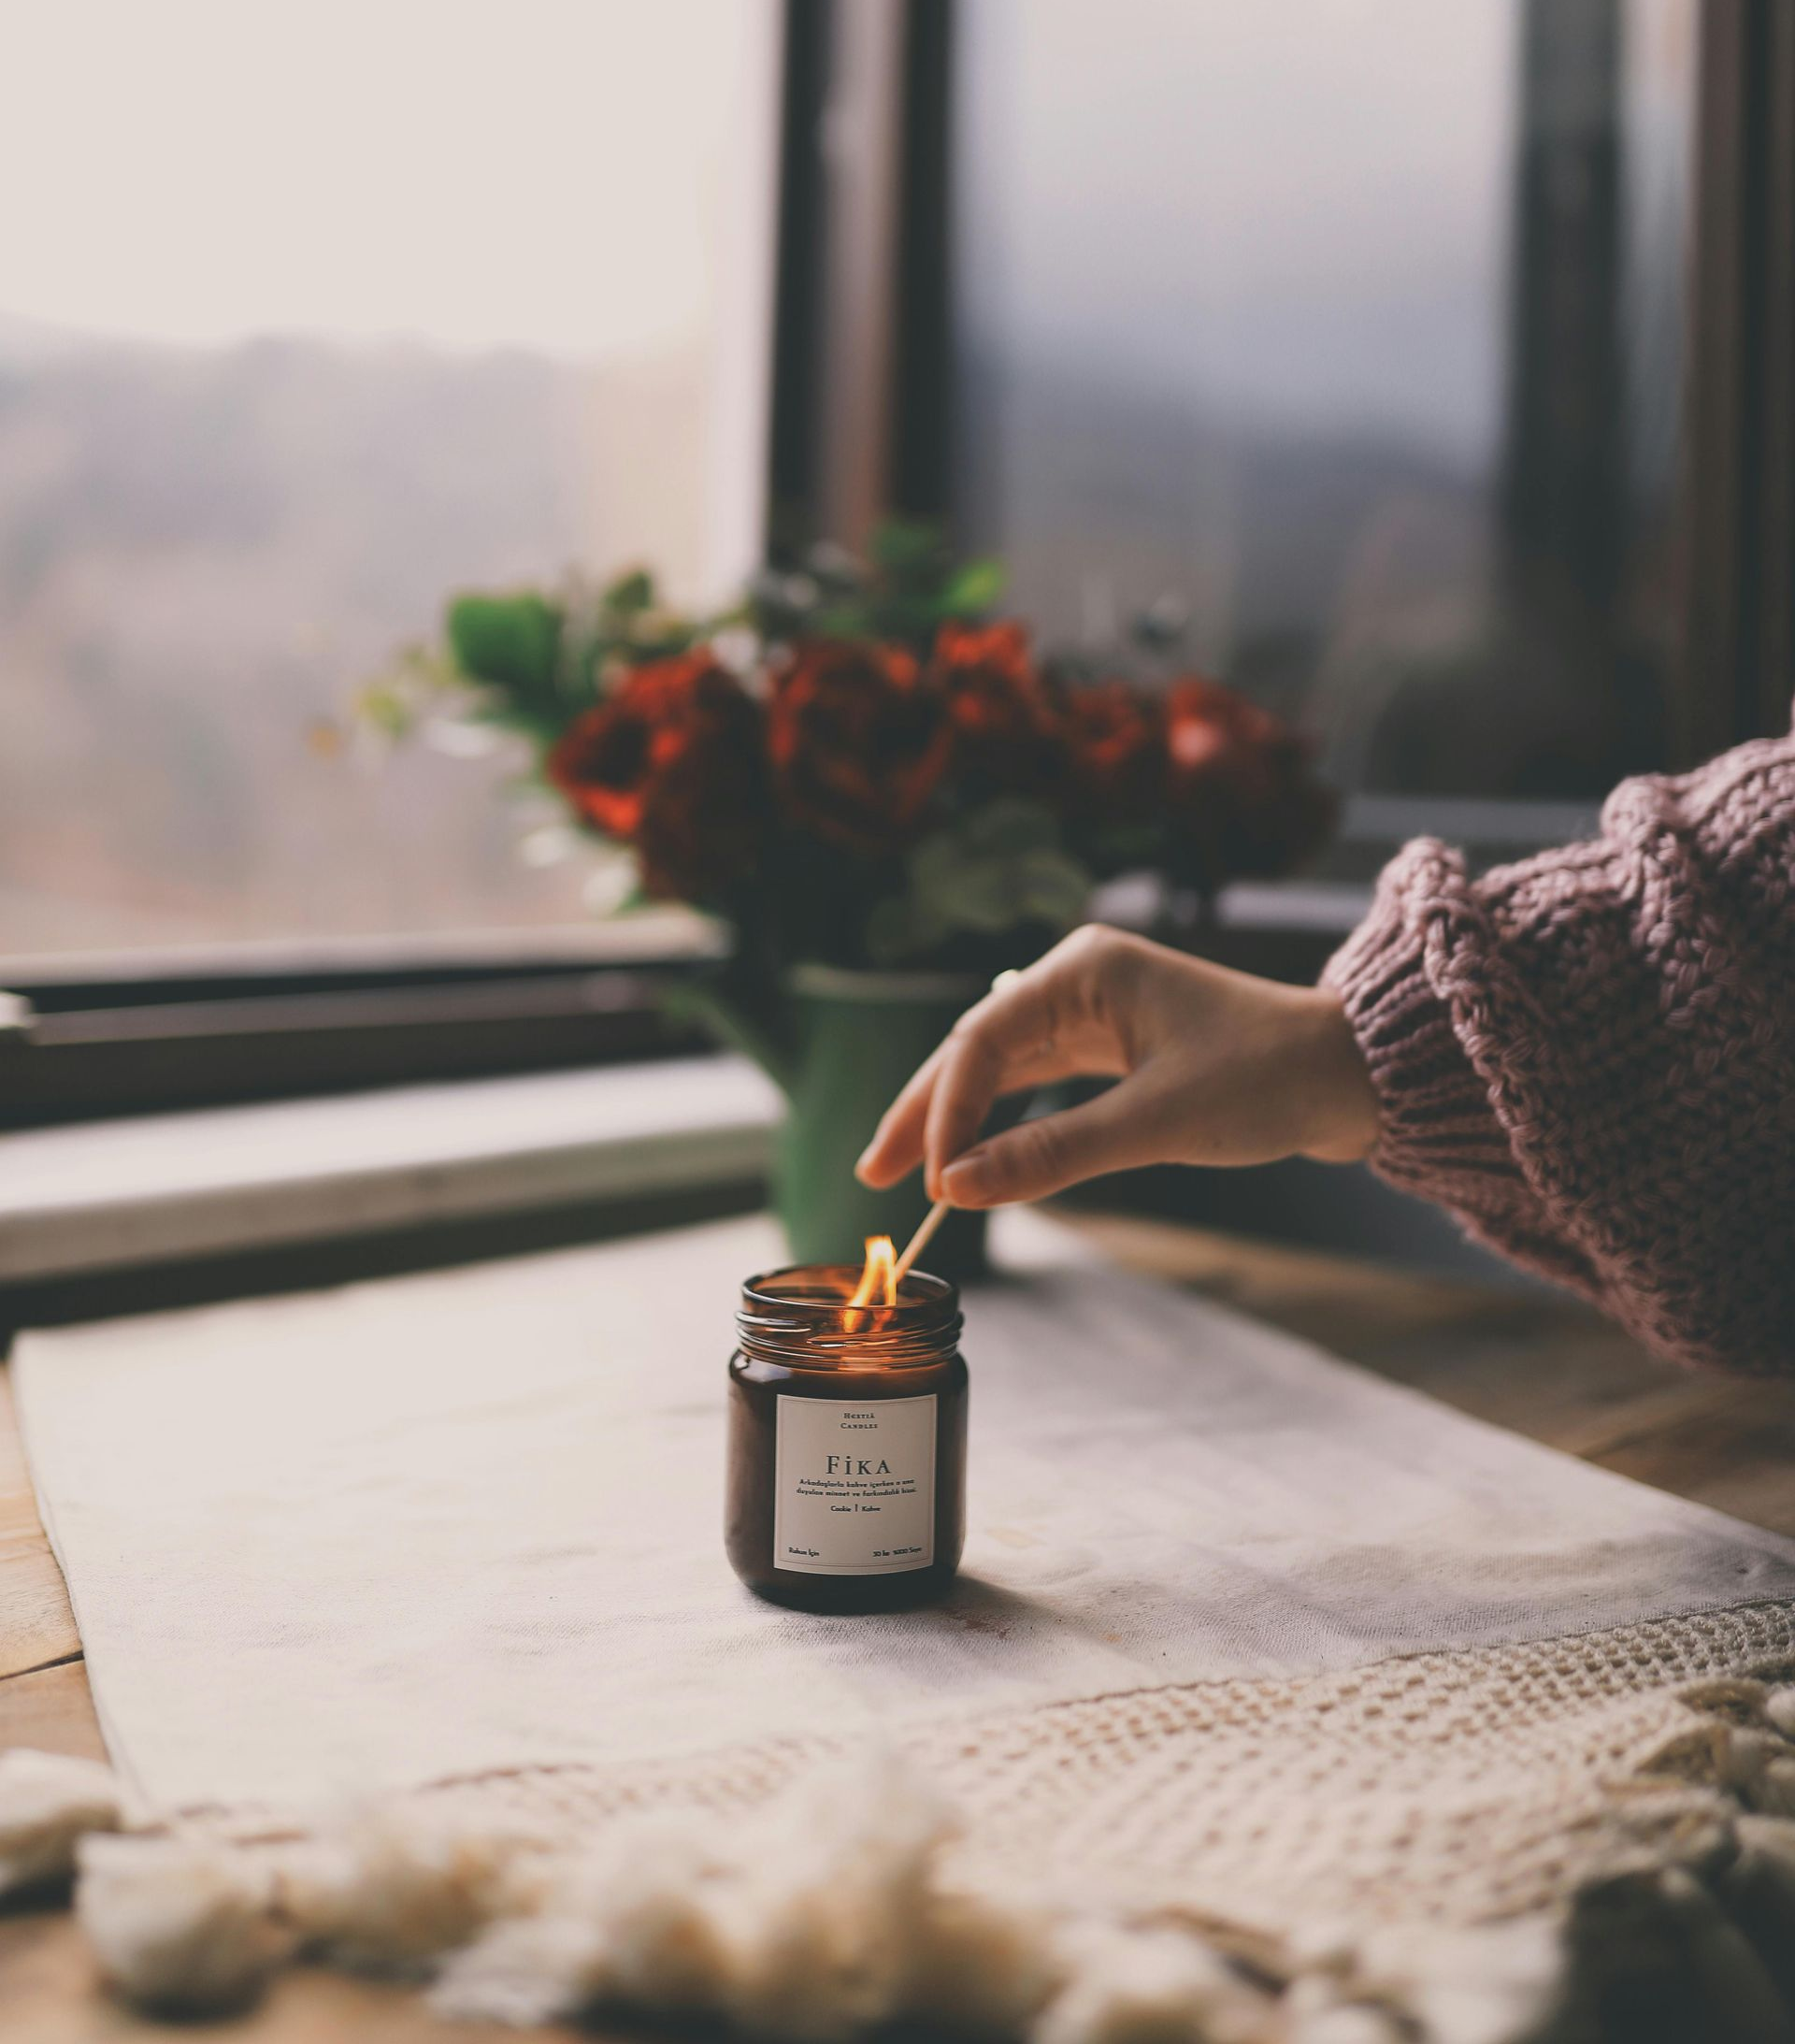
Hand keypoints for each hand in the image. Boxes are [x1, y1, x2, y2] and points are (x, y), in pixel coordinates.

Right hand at [855, 925, 1377, 1208]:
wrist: (1353, 1076)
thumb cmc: (1269, 1079)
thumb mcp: (1159, 1122)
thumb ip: (1054, 1153)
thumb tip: (960, 1189)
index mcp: (1085, 969)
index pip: (982, 1040)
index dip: (947, 1113)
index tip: (933, 1183)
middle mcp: (1080, 981)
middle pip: (975, 1049)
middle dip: (925, 1113)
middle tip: (873, 1174)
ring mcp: (1095, 1014)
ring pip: (1000, 1069)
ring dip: (954, 1120)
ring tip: (902, 1172)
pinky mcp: (1113, 1048)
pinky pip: (1036, 1083)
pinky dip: (1001, 1122)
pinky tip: (968, 1156)